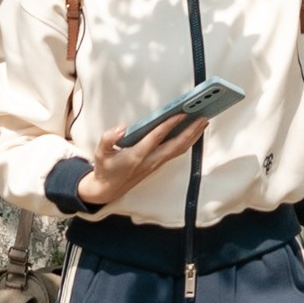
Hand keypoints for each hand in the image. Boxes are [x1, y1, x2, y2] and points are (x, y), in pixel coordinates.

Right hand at [75, 111, 207, 210]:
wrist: (108, 189)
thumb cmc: (106, 168)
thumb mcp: (100, 152)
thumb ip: (108, 138)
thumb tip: (122, 128)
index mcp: (137, 155)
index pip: (157, 137)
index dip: (170, 124)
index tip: (181, 113)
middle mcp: (150, 160)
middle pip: (176, 145)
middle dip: (191, 131)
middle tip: (203, 117)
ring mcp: (156, 163)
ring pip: (179, 150)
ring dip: (193, 136)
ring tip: (203, 122)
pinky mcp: (157, 164)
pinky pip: (176, 152)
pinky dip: (187, 142)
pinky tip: (191, 134)